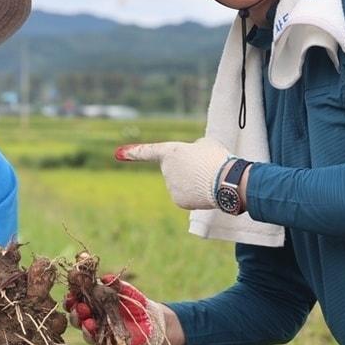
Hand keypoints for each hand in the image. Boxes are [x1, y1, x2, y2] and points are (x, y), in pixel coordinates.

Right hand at [64, 275, 165, 344]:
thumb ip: (116, 284)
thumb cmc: (134, 301)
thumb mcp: (126, 290)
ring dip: (84, 327)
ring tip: (88, 321)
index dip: (71, 297)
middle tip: (80, 307)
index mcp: (91, 304)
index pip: (76, 301)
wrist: (151, 318)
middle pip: (76, 318)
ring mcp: (99, 334)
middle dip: (75, 313)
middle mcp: (92, 319)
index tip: (72, 292)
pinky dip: (97, 342)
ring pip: (86, 333)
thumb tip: (105, 278)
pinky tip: (97, 335)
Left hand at [116, 137, 230, 210]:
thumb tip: (191, 158)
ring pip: (182, 183)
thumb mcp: (206, 144)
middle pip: (175, 169)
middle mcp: (166, 170)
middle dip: (187, 169)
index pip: (148, 151)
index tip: (118, 153)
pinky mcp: (178, 201)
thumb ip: (193, 149)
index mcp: (170, 152)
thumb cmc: (217, 158)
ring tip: (209, 178)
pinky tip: (206, 190)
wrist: (226, 182)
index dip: (134, 151)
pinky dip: (196, 194)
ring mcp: (170, 186)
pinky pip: (186, 195)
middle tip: (205, 167)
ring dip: (194, 181)